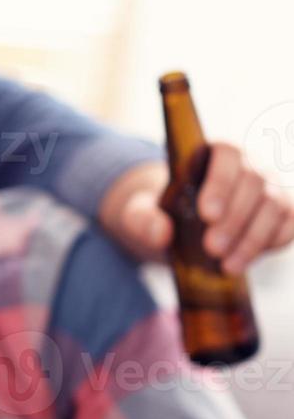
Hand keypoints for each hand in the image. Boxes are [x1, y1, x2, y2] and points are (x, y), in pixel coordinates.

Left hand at [103, 145, 293, 271]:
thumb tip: (160, 233)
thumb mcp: (139, 215)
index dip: (222, 182)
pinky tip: (244, 261)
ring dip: (253, 238)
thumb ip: (143, 220)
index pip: (228, 153)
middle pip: (254, 181)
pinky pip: (289, 223)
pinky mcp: (283, 212)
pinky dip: (272, 242)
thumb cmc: (161, 214)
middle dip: (235, 219)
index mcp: (211, 153)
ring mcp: (269, 188)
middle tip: (212, 249)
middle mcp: (247, 165)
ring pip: (275, 205)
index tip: (207, 214)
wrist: (179, 230)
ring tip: (226, 265)